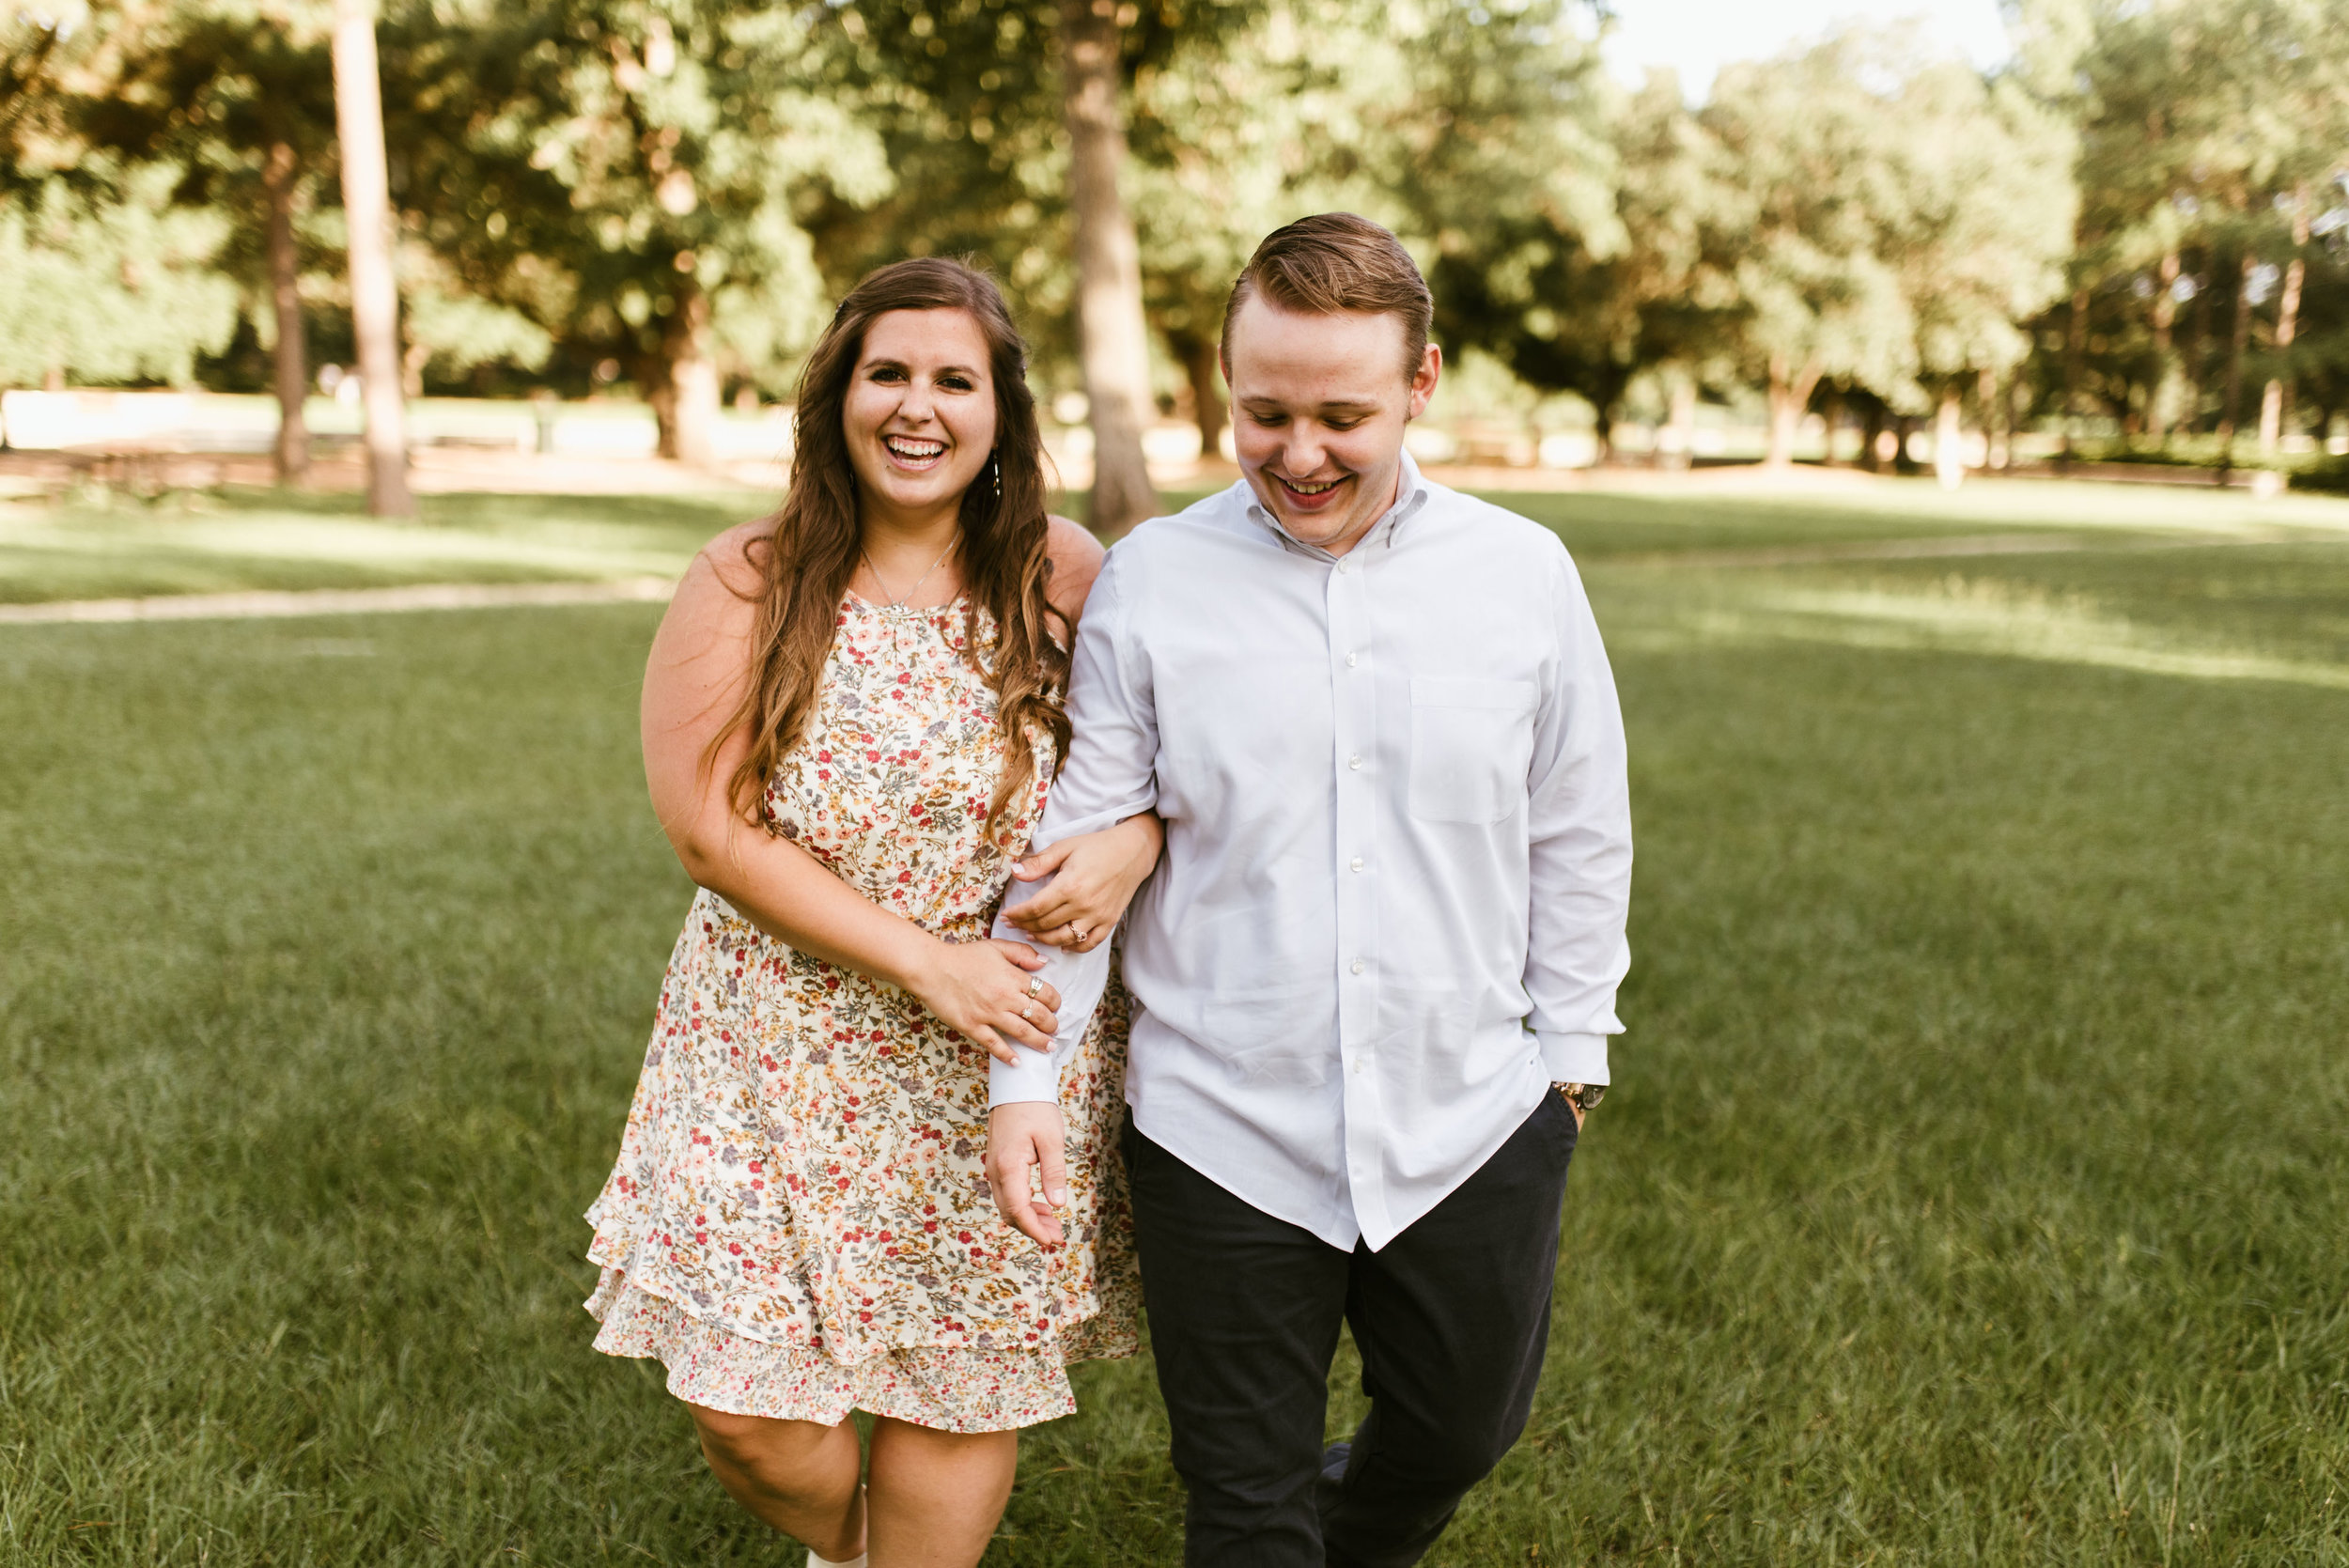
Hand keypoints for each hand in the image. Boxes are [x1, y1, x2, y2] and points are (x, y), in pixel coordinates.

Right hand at [907, 939, 1060, 1064]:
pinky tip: (1017, 1062)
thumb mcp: (996, 946)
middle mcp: (1005, 997)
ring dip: (1039, 1041)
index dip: (1055, 1002)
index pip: (1045, 993)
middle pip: (1038, 1015)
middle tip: (1054, 1029)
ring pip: (1022, 1032)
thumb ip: (1022, 953)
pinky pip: (994, 1044)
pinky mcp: (973, 1026)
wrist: (932, 968)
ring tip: (1048, 1047)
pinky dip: (1007, 1055)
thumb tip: (1044, 963)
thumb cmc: (963, 957)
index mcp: (1013, 977)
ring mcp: (989, 1014)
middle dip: (1051, 1024)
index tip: (1055, 1007)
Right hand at [987, 1102, 1068, 1244]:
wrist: (1015, 1085)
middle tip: (1057, 1236)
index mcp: (1008, 1167)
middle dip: (1032, 1228)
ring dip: (1028, 1218)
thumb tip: (1057, 1204)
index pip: (1017, 1210)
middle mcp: (995, 1171)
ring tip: (1053, 1224)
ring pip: (1007, 1204)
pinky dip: (1023, 1204)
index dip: (1034, 1229)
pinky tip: (1041, 1206)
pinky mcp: (998, 1164)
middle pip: (1009, 1212)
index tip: (1051, 1240)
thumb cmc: (1035, 1108)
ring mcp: (994, 1168)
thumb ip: (1054, 1173)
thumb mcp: (1052, 1139)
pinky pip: (1007, 1193)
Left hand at [1004, 813, 1162, 950]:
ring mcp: (1098, 916)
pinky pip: (1088, 944)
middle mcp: (1083, 905)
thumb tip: (1015, 872)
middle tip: (1013, 924)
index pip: (1035, 908)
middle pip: (1046, 925)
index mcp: (1070, 885)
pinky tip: (1061, 944)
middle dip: (1024, 926)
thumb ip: (1039, 862)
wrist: (1132, 852)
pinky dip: (1073, 948)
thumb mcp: (1065, 847)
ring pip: (1063, 939)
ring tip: (1031, 934)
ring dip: (1044, 939)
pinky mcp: (1109, 922)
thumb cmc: (1097, 847)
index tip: (1006, 915)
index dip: (1017, 915)